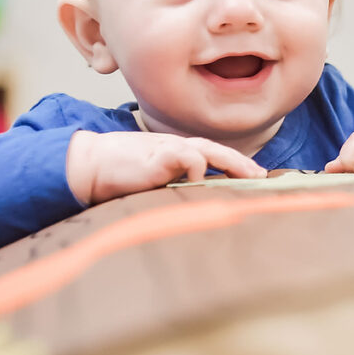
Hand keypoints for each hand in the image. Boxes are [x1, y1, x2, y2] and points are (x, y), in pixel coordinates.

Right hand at [66, 130, 266, 205]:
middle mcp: (178, 147)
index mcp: (178, 153)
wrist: (91, 165)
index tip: (256, 177)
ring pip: (208, 150)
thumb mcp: (155, 179)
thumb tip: (198, 207)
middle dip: (242, 163)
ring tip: (250, 175)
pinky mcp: (158, 155)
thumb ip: (176, 185)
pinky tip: (200, 178)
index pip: (214, 155)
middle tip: (262, 177)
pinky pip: (187, 156)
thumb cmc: (122, 173)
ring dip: (231, 161)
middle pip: (218, 151)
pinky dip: (197, 165)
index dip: (236, 164)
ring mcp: (168, 149)